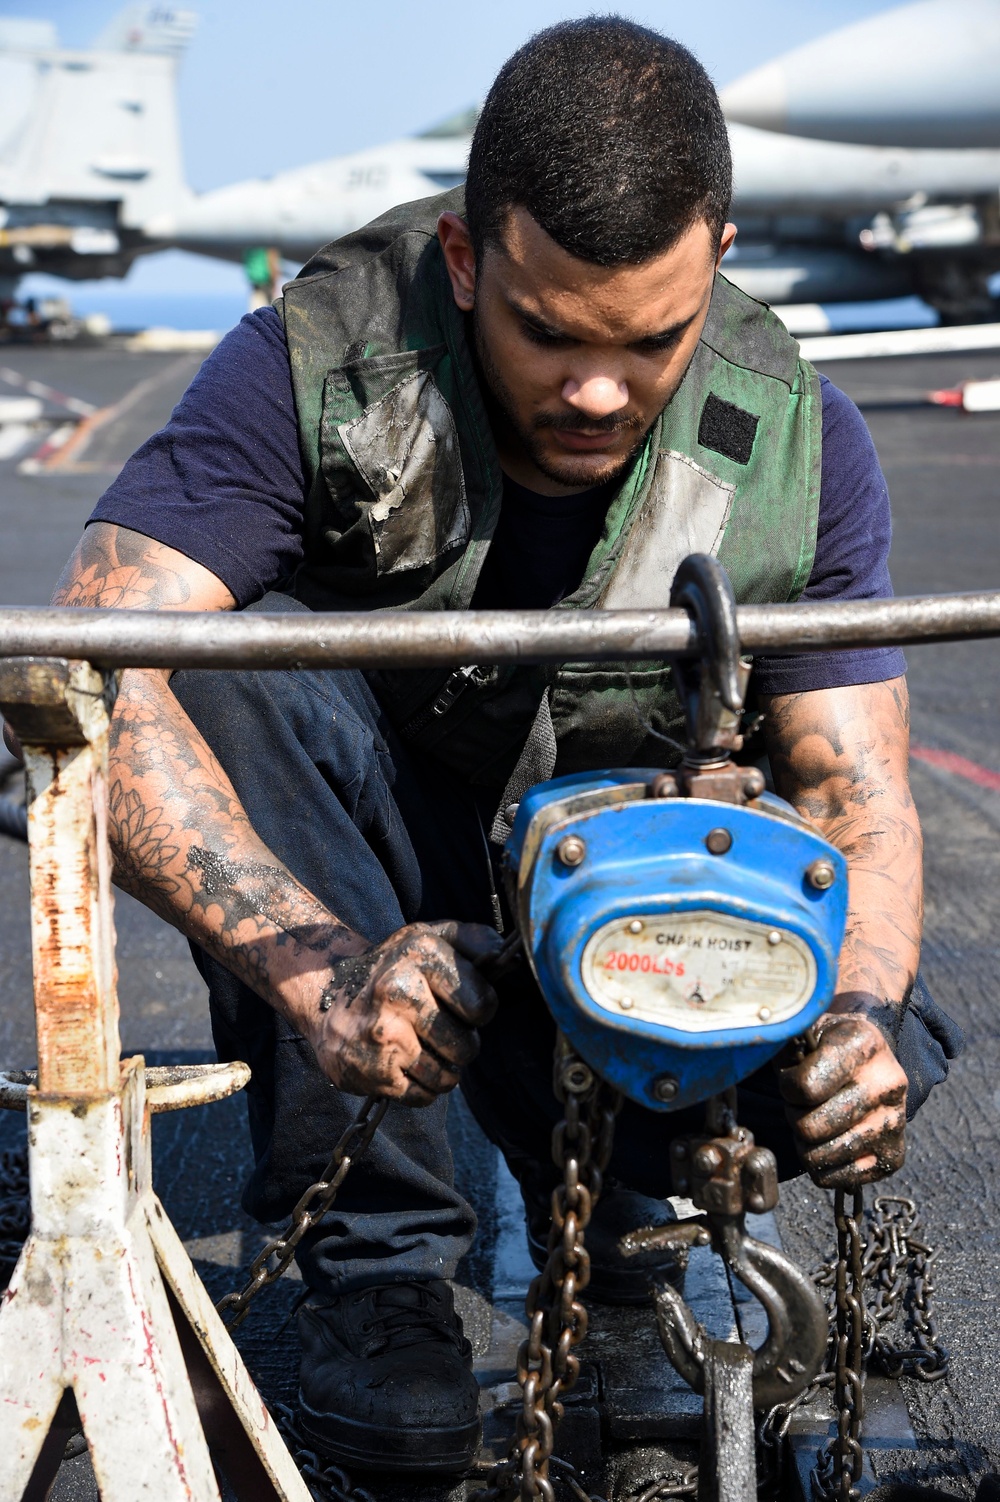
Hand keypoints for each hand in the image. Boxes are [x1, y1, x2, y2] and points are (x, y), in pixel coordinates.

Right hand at [307, 921, 502, 1103]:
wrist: (327, 994)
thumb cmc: (393, 968)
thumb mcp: (430, 938)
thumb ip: (476, 940)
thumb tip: (509, 957)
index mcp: (419, 954)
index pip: (483, 1005)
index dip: (479, 1009)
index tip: (462, 1004)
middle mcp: (397, 992)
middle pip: (466, 1047)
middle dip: (460, 1044)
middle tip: (438, 1029)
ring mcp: (382, 1035)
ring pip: (447, 1077)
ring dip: (442, 1068)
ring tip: (421, 1047)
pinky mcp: (370, 1071)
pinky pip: (422, 1097)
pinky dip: (420, 1087)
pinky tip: (402, 1063)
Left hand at [777, 1013, 906, 1188]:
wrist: (876, 1062)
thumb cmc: (831, 1048)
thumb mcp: (809, 1030)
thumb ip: (786, 1045)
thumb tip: (758, 1058)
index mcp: (864, 1046)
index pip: (805, 1087)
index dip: (788, 1087)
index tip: (794, 1080)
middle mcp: (886, 1085)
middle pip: (810, 1128)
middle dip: (795, 1117)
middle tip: (803, 1105)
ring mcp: (893, 1124)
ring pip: (819, 1157)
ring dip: (805, 1143)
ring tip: (815, 1120)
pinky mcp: (893, 1157)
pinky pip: (834, 1178)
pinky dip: (821, 1165)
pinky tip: (829, 1140)